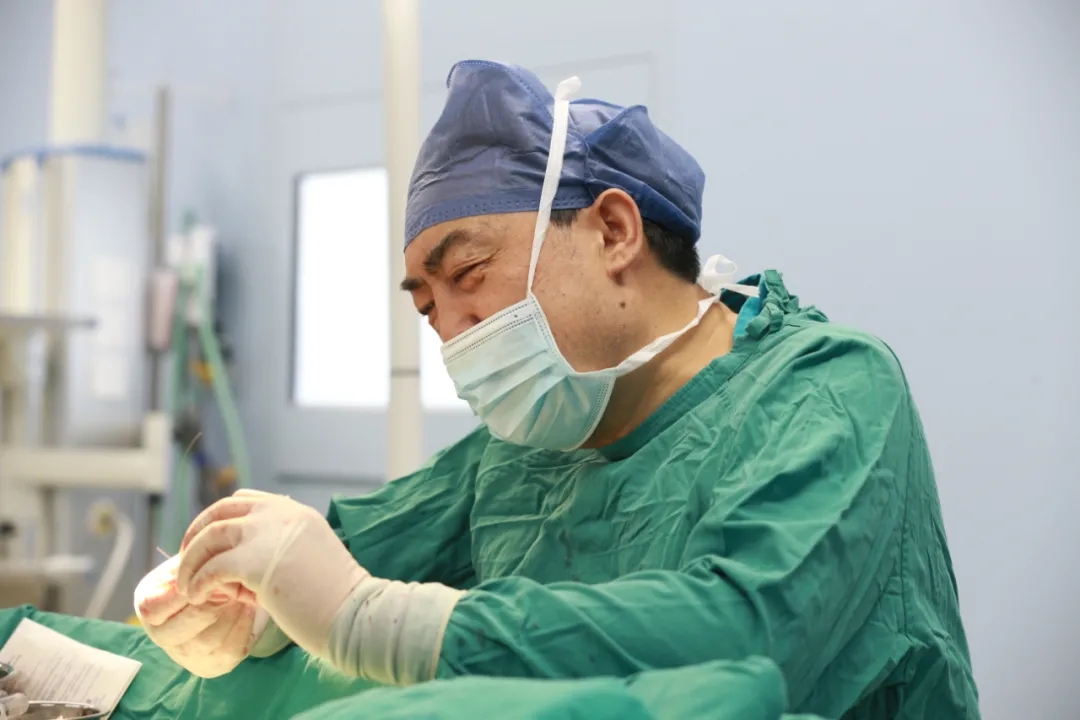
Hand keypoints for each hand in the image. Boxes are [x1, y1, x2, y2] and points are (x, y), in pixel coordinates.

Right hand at [134, 554, 264, 677]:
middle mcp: (162, 636)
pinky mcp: (215, 664)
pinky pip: (230, 649)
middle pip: (180, 631)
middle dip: (209, 607)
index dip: (181, 594)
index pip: (154, 609)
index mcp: (149, 606)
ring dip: (229, 615)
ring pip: (207, 641)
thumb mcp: (192, 560)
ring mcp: (188, 655)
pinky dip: (243, 626)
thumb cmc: (205, 572)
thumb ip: (191, 560)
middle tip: (230, 586)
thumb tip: (202, 564)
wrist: (228, 592)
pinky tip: (249, 608)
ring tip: (242, 594)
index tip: (205, 577)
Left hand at [175, 489, 366, 658]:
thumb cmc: (335, 597)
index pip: (243, 500)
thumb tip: (241, 568)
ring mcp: (267, 534)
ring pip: (210, 536)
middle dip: (195, 535)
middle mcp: (279, 515)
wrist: (354, 612)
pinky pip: (211, 568)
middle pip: (219, 511)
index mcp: (294, 512)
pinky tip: (197, 597)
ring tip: (188, 585)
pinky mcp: (256, 562)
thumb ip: (280, 549)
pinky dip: (198, 582)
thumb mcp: (309, 557)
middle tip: (187, 561)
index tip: (208, 544)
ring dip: (191, 561)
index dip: (218, 519)